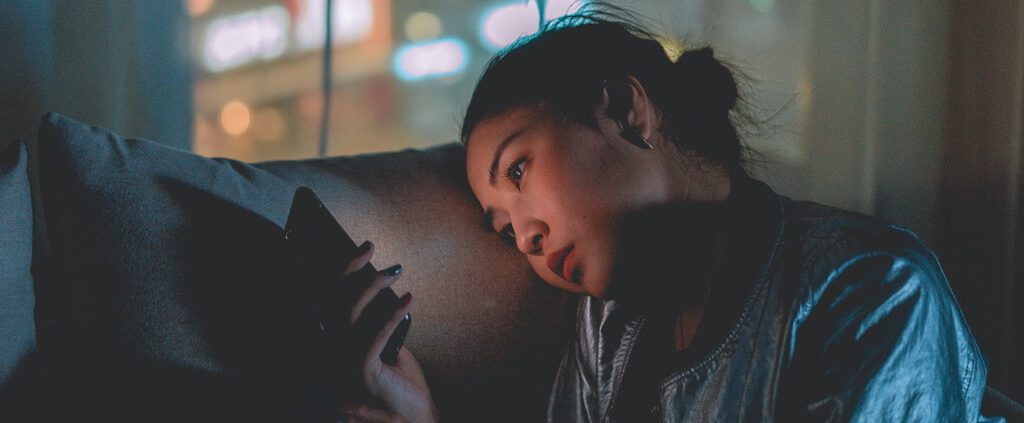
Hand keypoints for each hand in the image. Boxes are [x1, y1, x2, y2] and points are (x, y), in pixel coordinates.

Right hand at [339, 242, 437, 422]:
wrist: (414, 416)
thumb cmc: (404, 382)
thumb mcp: (391, 343)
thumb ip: (381, 321)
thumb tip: (382, 285)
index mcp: (341, 343)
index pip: (335, 301)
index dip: (346, 273)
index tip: (366, 248)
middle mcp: (337, 351)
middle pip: (336, 302)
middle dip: (354, 271)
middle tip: (374, 250)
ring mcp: (346, 362)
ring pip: (352, 315)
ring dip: (374, 288)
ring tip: (396, 272)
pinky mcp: (363, 372)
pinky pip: (374, 337)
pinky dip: (391, 317)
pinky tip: (408, 301)